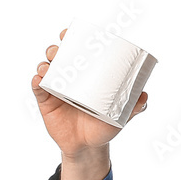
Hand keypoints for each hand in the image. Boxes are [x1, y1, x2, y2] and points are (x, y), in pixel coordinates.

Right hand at [31, 27, 148, 157]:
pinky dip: (36, 81)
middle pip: (58, 56)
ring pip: (45, 68)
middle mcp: (68, 78)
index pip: (77, 52)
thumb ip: (133, 106)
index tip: (72, 32)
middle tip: (61, 48)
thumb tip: (144, 95)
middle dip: (57, 48)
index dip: (72, 39)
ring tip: (50, 63)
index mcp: (85, 76)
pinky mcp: (45, 102)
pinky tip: (39, 79)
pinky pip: (37, 89)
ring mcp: (55, 89)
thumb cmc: (103, 127)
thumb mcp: (120, 116)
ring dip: (46, 62)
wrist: (88, 147)